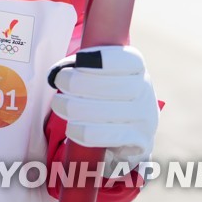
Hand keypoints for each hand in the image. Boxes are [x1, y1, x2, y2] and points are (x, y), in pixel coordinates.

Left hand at [49, 45, 158, 175]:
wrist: (126, 130)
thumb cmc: (102, 92)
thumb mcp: (96, 72)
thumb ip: (78, 66)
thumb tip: (55, 75)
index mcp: (137, 68)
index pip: (130, 60)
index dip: (103, 58)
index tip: (80, 60)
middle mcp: (145, 92)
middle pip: (112, 86)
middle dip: (78, 83)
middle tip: (61, 83)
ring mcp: (145, 118)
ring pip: (105, 112)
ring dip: (74, 108)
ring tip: (60, 105)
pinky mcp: (139, 142)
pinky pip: (107, 136)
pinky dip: (84, 132)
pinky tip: (73, 128)